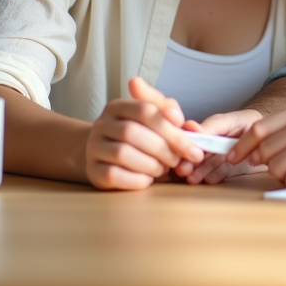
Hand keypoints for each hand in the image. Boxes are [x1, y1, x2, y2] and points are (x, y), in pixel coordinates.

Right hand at [84, 76, 204, 189]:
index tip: (193, 148)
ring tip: (162, 169)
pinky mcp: (92, 170)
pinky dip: (136, 180)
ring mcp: (94, 147)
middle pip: (132, 132)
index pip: (145, 110)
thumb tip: (182, 120)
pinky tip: (147, 179)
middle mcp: (101, 123)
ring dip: (151, 165)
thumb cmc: (139, 133)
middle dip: (162, 149)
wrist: (106, 154)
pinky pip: (114, 175)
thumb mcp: (154, 117)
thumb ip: (170, 112)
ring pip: (123, 153)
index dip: (172, 130)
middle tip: (176, 161)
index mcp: (118, 106)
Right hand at [174, 109, 264, 183]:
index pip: (193, 134)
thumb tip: (194, 130)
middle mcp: (211, 143)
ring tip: (193, 178)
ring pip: (206, 165)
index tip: (184, 149)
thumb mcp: (233, 119)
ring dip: (199, 172)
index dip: (186, 143)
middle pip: (196, 152)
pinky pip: (220, 173)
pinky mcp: (229, 168)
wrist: (268, 136)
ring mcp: (219, 157)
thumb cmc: (249, 122)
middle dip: (188, 161)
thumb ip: (214, 125)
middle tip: (183, 169)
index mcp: (210, 127)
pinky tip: (209, 179)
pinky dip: (214, 176)